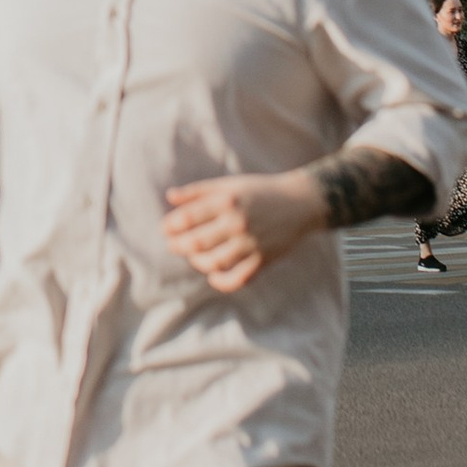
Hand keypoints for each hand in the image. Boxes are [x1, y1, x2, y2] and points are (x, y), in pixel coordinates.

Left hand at [162, 168, 329, 295]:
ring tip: (193, 256)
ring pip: (214, 262)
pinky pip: (237, 279)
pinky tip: (213, 275)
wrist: (300, 204)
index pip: (189, 217)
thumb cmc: (260, 192)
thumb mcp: (230, 185)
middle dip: (179, 246)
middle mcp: (238, 222)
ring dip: (197, 262)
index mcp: (227, 200)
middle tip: (172, 245)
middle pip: (197, 242)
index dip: (171, 226)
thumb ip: (199, 191)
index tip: (166, 229)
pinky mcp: (263, 260)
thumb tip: (170, 196)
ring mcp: (251, 243)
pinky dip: (221, 282)